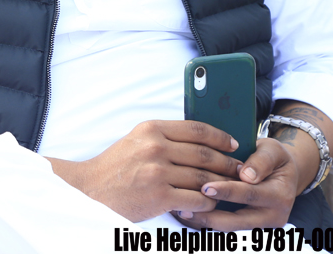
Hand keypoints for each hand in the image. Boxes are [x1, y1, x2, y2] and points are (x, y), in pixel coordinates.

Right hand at [48, 120, 241, 222]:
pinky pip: (196, 199)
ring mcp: (157, 173)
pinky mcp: (159, 197)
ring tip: (231, 188)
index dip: (220, 137)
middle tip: (241, 170)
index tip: (233, 144)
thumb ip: (165, 136)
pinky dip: (208, 203)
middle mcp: (155, 148)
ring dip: (222, 185)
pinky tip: (211, 204)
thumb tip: (201, 140)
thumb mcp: (137, 139)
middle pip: (205, 154)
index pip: (197, 129)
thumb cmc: (116, 165)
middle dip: (228, 163)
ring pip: (203, 178)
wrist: (91, 189)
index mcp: (151, 129)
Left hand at [181, 137, 300, 230]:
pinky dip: (206, 220)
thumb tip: (246, 175)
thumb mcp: (272, 151)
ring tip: (181, 211)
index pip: (249, 194)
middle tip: (186, 206)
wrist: (283, 173)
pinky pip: (225, 226)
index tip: (205, 187)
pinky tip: (188, 212)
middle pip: (237, 219)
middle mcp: (273, 216)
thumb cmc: (273, 158)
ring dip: (204, 220)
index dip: (227, 191)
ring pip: (229, 227)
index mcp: (279, 195)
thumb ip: (261, 160)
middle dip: (210, 213)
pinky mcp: (249, 228)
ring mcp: (260, 225)